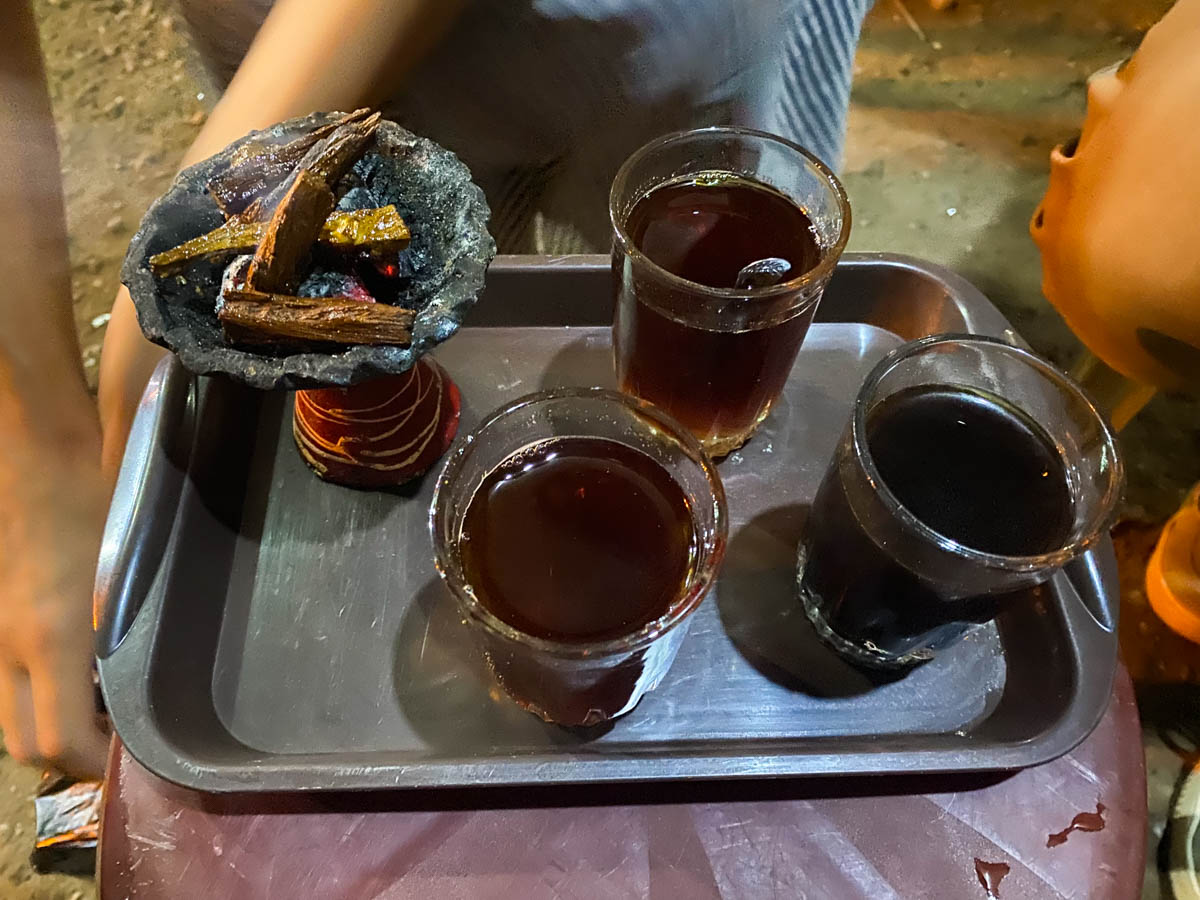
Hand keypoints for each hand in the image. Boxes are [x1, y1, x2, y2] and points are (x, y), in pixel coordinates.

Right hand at [0, 412, 109, 777]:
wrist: (42, 450)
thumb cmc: (97, 500)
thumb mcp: (131, 570)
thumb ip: (130, 637)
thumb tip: (145, 692)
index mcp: (49, 639)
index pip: (57, 741)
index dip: (93, 763)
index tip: (131, 759)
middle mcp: (9, 647)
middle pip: (23, 744)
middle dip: (70, 757)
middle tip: (119, 743)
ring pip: (10, 714)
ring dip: (52, 725)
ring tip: (106, 708)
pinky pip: (7, 681)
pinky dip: (38, 695)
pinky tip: (81, 670)